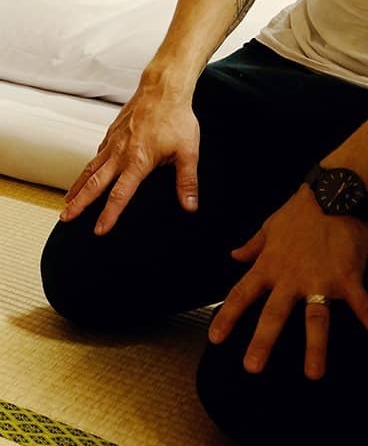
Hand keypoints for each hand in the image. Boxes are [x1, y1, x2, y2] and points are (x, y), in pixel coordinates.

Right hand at [61, 79, 199, 233]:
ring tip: (67, 201)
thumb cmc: (177, 119)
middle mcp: (120, 154)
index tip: (98, 230)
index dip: (108, 214)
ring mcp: (112, 143)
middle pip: (94, 184)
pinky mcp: (111, 133)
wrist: (162, 89)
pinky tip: (84, 175)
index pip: (120, 195)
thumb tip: (190, 206)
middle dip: (79, 203)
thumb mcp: (188, 152)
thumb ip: (187, 181)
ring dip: (77, 187)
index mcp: (138, 162)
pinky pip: (96, 155)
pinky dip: (87, 168)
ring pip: (90, 169)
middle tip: (65, 217)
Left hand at [208, 185, 367, 378]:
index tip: (215, 339)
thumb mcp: (269, 226)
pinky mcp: (349, 277)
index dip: (227, 317)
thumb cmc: (301, 210)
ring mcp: (320, 279)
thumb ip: (253, 246)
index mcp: (269, 265)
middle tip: (252, 366)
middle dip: (262, 341)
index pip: (241, 294)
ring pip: (315, 318)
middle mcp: (291, 277)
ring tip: (313, 373)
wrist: (332, 194)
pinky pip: (361, 305)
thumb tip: (234, 255)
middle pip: (273, 314)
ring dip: (315, 347)